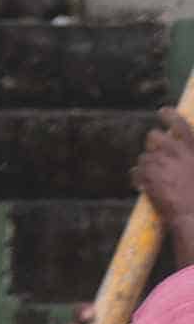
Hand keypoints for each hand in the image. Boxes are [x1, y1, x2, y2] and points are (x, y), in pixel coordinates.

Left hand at [141, 110, 193, 247]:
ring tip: (159, 179)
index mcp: (192, 147)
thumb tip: (180, 152)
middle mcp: (174, 150)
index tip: (162, 111)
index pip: (179, 122)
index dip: (169, 115)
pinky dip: (140, 179)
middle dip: (153, 144)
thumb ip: (189, 154)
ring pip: (144, 156)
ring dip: (148, 166)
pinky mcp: (146, 175)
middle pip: (153, 136)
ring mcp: (158, 162)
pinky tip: (147, 187)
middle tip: (158, 156)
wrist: (191, 212)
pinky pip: (136, 171)